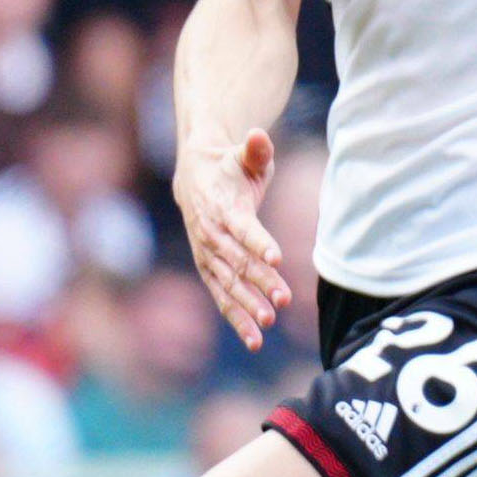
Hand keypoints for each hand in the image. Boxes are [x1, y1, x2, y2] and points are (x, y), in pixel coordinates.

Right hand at [176, 127, 290, 348]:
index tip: (277, 257)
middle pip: (237, 261)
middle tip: (283, 300)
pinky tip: (255, 341)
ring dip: (248, 306)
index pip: (242, 227)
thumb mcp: (244, 154)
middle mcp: (211, 235)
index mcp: (222, 206)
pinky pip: (221, 297)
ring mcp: (207, 255)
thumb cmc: (229, 166)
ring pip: (228, 284)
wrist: (193, 177)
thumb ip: (255, 149)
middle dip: (259, 281)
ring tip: (268, 325)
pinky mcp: (208, 270)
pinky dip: (236, 319)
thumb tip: (258, 134)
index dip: (258, 242)